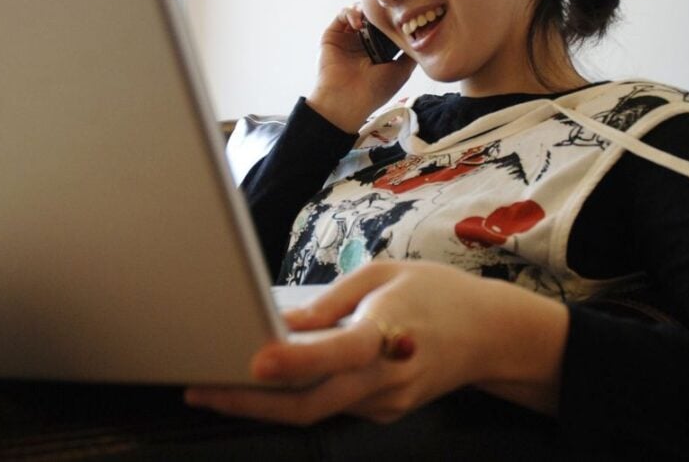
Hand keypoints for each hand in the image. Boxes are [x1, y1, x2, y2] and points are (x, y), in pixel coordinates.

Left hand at [184, 261, 569, 424]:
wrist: (492, 335)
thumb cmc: (437, 293)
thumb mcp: (386, 274)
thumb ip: (332, 301)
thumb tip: (281, 321)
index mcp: (389, 335)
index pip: (336, 353)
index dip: (294, 361)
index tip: (252, 359)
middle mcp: (386, 380)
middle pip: (310, 404)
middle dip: (248, 401)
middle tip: (197, 387)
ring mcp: (386, 404)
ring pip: (315, 411)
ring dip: (263, 403)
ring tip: (213, 384)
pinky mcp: (384, 414)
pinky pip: (332, 407)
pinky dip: (296, 397)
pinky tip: (267, 383)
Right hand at [306, 5, 415, 132]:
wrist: (347, 100)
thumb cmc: (375, 90)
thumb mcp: (401, 72)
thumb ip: (410, 55)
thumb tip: (422, 38)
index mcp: (379, 51)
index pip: (387, 28)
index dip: (395, 20)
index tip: (404, 15)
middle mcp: (363, 43)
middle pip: (373, 17)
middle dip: (381, 12)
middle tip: (388, 11)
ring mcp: (347, 38)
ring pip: (359, 12)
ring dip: (366, 10)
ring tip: (372, 18)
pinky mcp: (333, 35)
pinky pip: (342, 15)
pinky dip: (351, 12)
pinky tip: (358, 23)